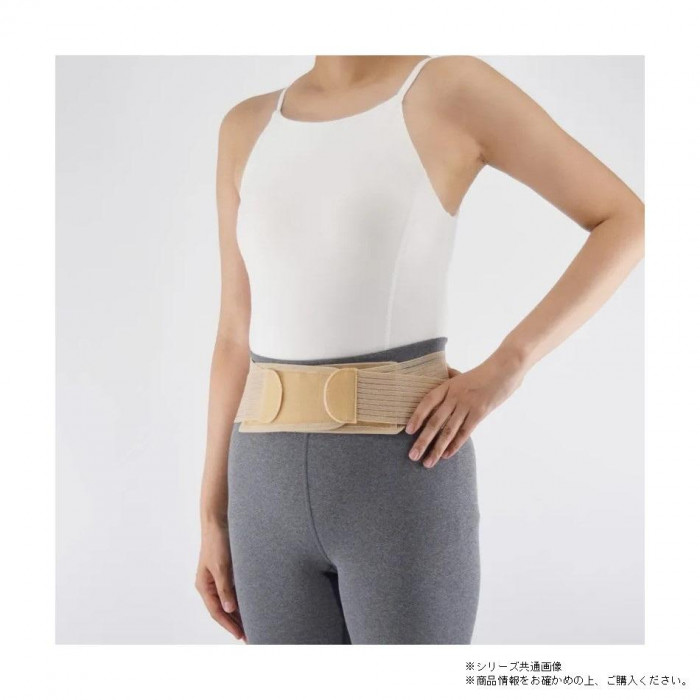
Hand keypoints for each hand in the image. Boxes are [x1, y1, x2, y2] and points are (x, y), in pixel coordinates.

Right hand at [195, 523, 246, 641]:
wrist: (218, 521)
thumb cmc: (218, 542)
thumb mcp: (222, 567)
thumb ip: (225, 589)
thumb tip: (229, 610)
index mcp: (204, 586)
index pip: (217, 612)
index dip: (229, 625)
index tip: (241, 635)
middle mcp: (209, 585)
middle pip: (222, 610)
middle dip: (234, 623)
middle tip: (249, 636)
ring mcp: (217, 579)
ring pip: (227, 602)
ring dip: (237, 614)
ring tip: (251, 626)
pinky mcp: (225, 572)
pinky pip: (232, 592)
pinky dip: (240, 601)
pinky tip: (249, 607)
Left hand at [405, 349, 525, 467]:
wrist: (505, 369)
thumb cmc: (483, 372)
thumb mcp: (462, 374)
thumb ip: (449, 376)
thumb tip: (441, 372)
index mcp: (448, 386)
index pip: (427, 402)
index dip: (417, 416)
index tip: (408, 431)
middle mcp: (455, 397)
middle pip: (435, 421)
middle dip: (423, 441)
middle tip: (413, 456)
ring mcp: (467, 406)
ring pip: (448, 431)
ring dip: (437, 448)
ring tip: (427, 462)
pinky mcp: (479, 413)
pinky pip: (465, 432)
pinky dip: (455, 445)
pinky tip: (446, 455)